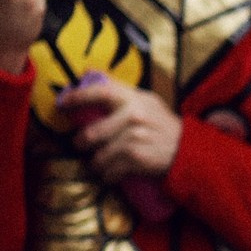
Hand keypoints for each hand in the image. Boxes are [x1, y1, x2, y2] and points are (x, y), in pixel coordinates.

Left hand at [60, 76, 183, 181]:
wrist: (187, 150)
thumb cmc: (162, 125)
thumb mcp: (147, 102)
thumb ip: (121, 92)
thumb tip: (90, 75)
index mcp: (134, 99)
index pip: (102, 92)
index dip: (79, 96)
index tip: (63, 102)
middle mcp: (133, 116)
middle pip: (93, 132)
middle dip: (82, 142)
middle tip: (80, 144)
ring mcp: (134, 138)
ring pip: (100, 154)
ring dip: (95, 162)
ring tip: (98, 163)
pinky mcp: (136, 158)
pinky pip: (111, 170)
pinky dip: (107, 175)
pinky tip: (110, 174)